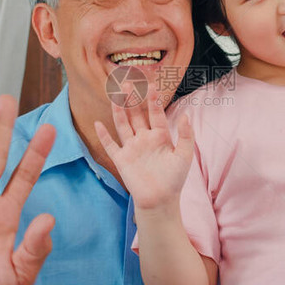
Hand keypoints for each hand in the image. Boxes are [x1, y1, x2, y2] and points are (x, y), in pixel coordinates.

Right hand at [94, 86, 193, 211]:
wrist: (160, 201)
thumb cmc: (174, 179)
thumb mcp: (184, 156)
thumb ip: (185, 135)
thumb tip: (186, 115)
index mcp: (160, 136)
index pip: (156, 113)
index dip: (153, 100)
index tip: (152, 85)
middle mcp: (144, 138)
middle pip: (136, 115)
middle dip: (133, 99)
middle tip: (128, 83)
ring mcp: (131, 148)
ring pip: (123, 124)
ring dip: (119, 110)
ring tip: (115, 95)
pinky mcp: (121, 159)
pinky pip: (110, 145)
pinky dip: (103, 135)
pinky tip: (98, 123)